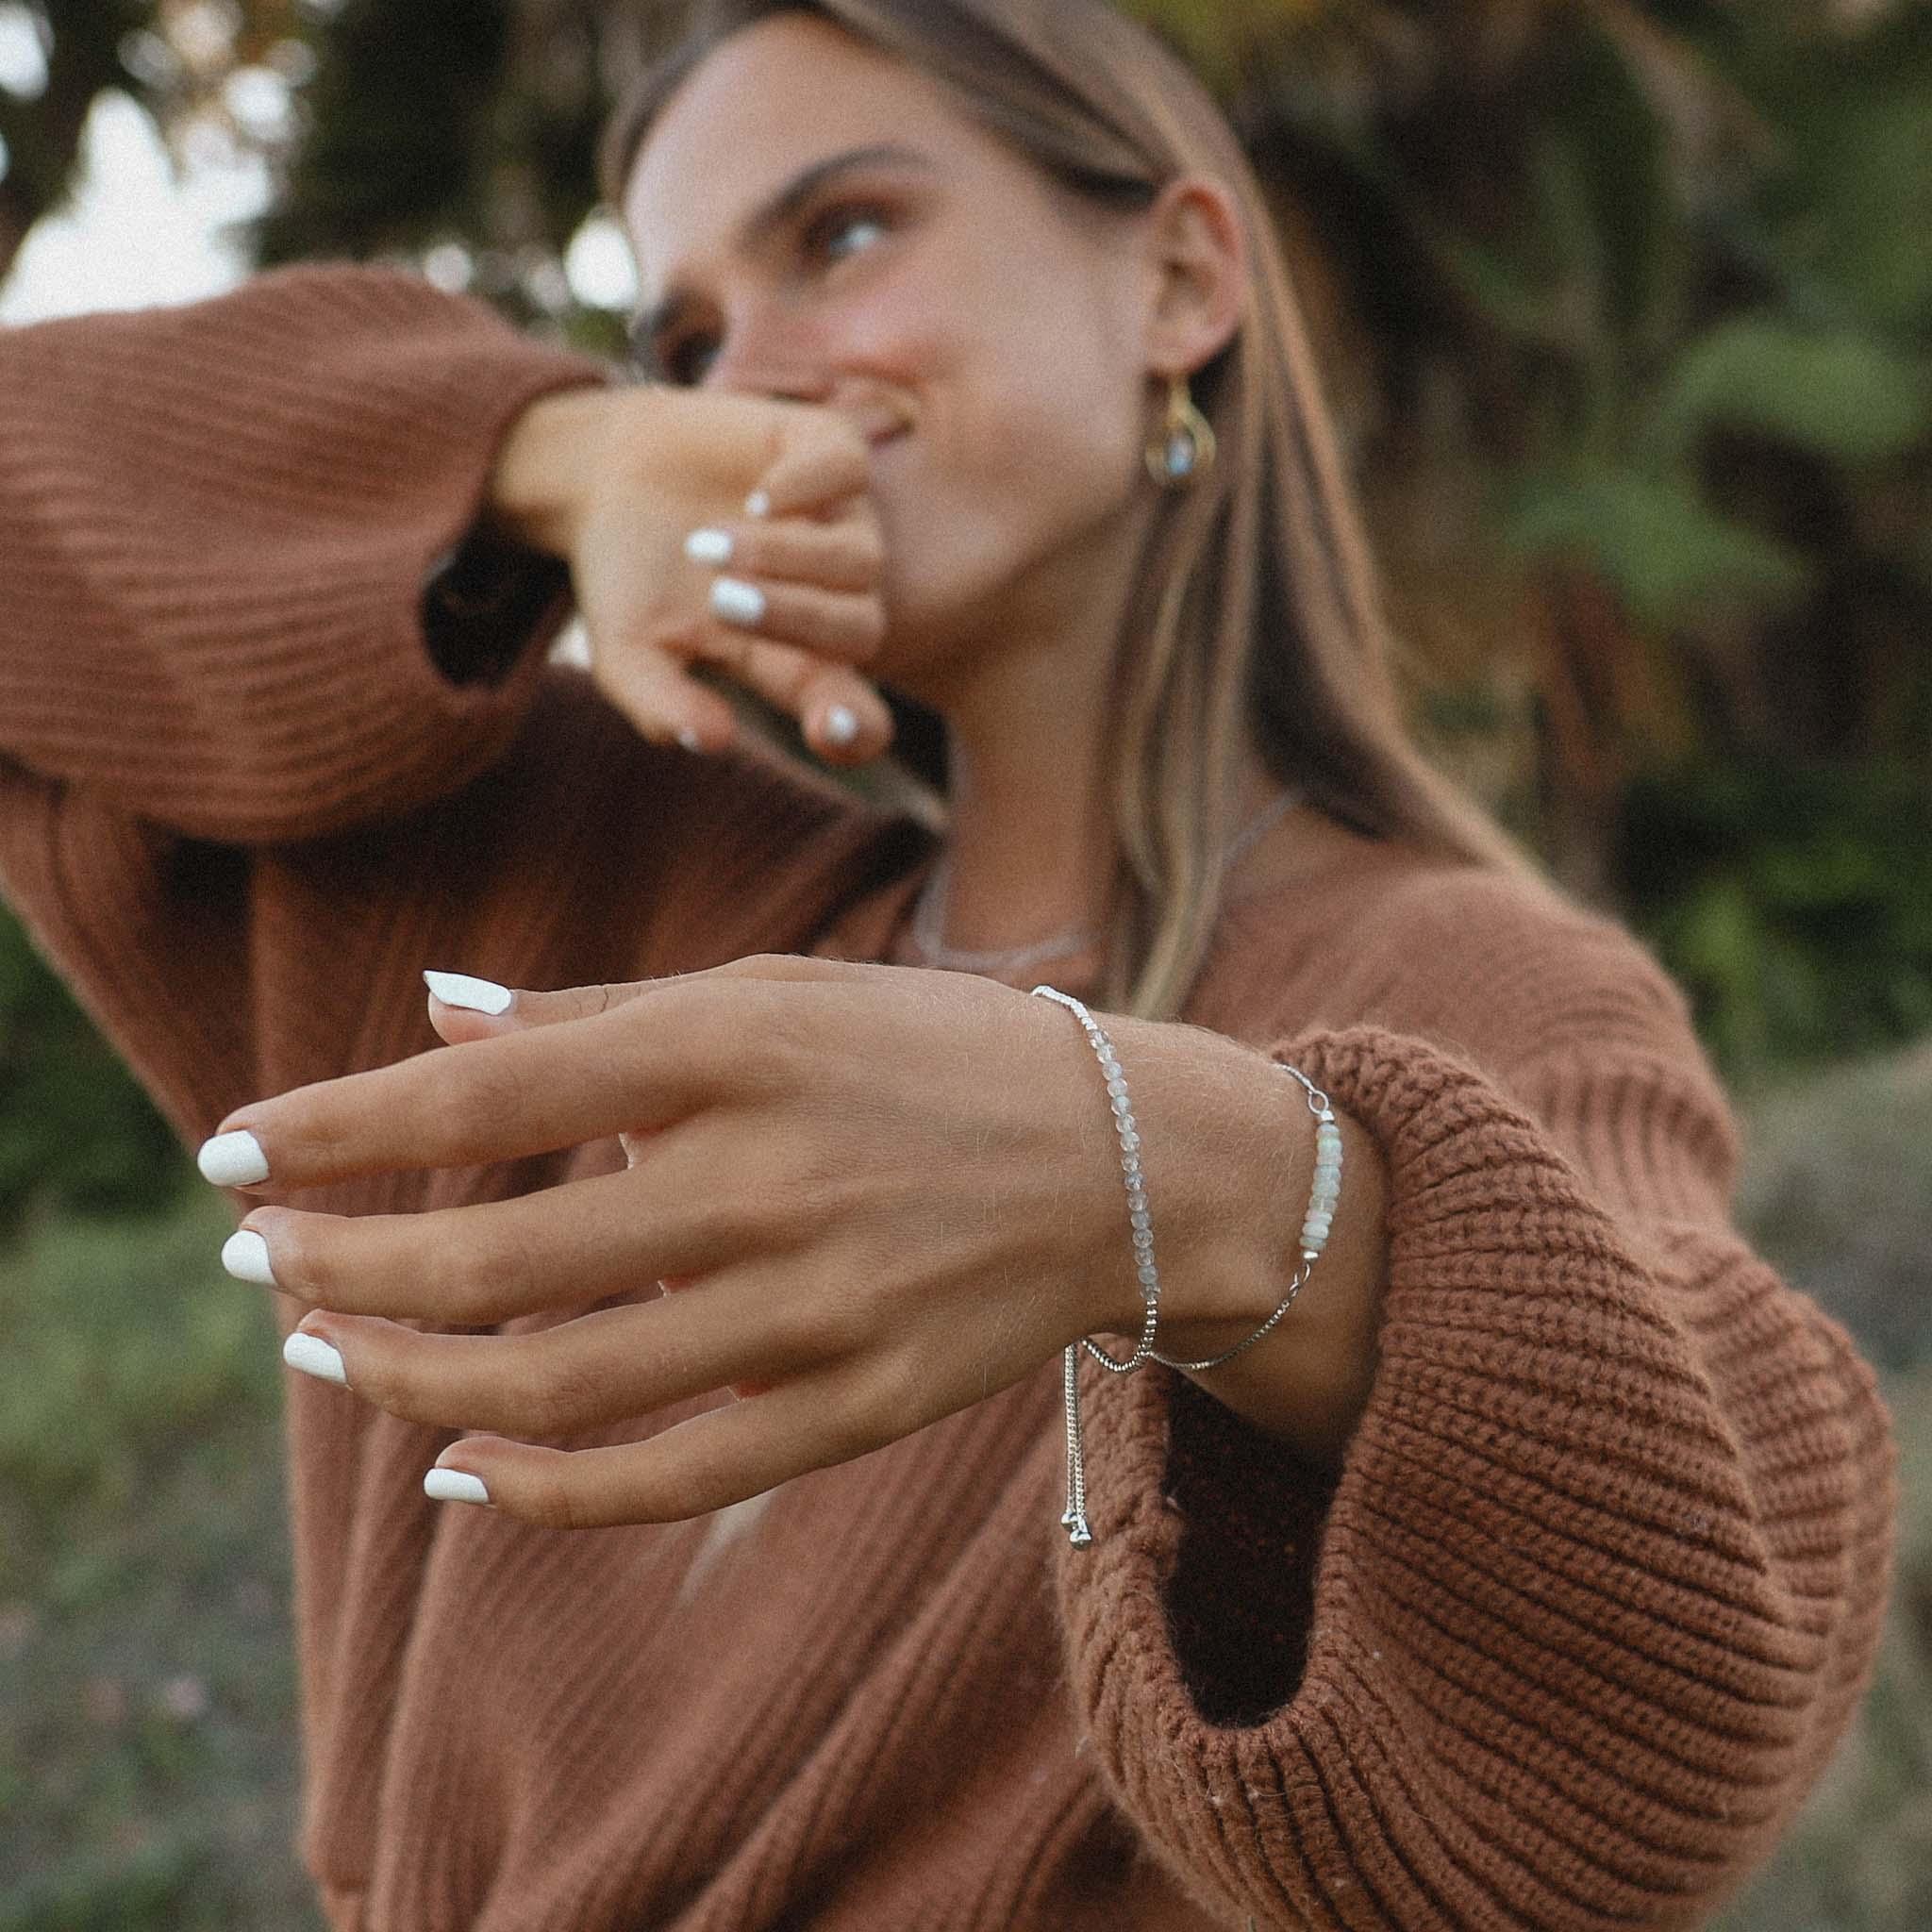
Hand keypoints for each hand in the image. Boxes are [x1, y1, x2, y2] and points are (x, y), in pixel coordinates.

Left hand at [201, 960, 1312, 1526]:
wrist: (1127, 1159)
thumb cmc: (930, 1053)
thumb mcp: (779, 991)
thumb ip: (602, 1008)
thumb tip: (435, 1012)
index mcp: (738, 1042)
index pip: (481, 1095)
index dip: (332, 1129)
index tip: (228, 1152)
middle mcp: (767, 1174)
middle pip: (492, 1257)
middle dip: (337, 1269)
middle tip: (257, 1266)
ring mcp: (816, 1306)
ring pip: (556, 1380)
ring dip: (408, 1380)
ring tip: (327, 1354)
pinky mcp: (858, 1407)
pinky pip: (667, 1477)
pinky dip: (542, 1493)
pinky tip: (459, 1472)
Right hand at [489, 387, 892, 763]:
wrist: (604, 477)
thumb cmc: (629, 582)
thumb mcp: (627, 655)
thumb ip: (663, 706)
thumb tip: (713, 741)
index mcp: (798, 663)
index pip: (856, 715)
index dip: (855, 728)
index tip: (827, 727)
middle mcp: (834, 598)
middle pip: (860, 631)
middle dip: (792, 620)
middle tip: (720, 603)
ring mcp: (838, 523)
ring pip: (859, 559)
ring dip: (786, 559)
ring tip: (706, 549)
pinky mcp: (828, 451)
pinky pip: (849, 471)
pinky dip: (808, 487)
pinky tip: (757, 499)